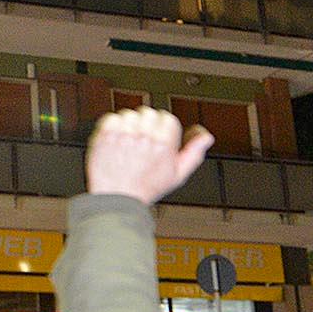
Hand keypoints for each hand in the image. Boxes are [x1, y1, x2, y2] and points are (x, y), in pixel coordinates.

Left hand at [84, 108, 214, 204]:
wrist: (117, 198)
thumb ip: (194, 153)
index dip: (162, 128)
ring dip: (129, 125)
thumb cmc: (145, 189)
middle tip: (142, 140)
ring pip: (130, 114)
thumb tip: (206, 137)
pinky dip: (112, 127)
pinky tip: (116, 141)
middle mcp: (145, 136)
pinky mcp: (106, 135)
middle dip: (146, 125)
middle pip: (148, 113)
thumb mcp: (177, 175)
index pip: (166, 117)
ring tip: (128, 143)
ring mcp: (124, 135)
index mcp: (164, 143)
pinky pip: (111, 118)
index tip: (157, 137)